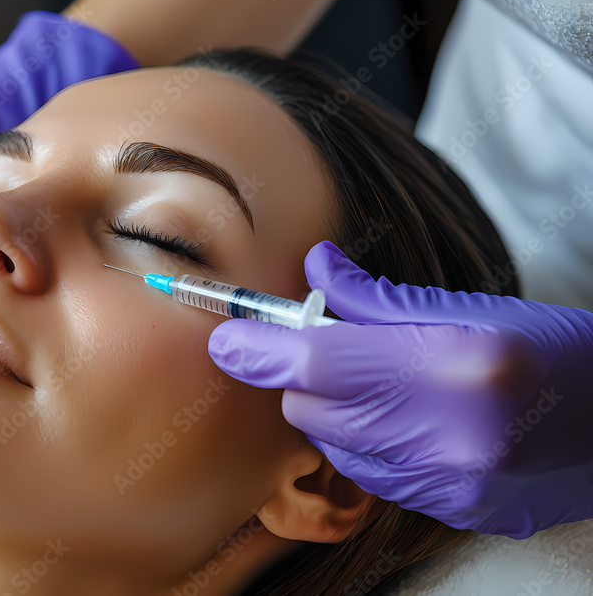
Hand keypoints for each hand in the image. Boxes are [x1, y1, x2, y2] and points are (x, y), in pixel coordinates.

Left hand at [208, 241, 592, 537]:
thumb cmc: (554, 351)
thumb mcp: (471, 306)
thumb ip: (377, 296)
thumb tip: (315, 268)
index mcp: (449, 363)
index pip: (317, 361)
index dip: (259, 347)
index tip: (227, 338)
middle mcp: (445, 432)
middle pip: (312, 407)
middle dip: (304, 375)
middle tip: (331, 349)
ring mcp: (448, 482)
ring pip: (333, 445)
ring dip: (336, 412)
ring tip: (383, 385)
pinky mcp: (452, 511)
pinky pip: (371, 476)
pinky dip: (369, 446)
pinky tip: (406, 423)